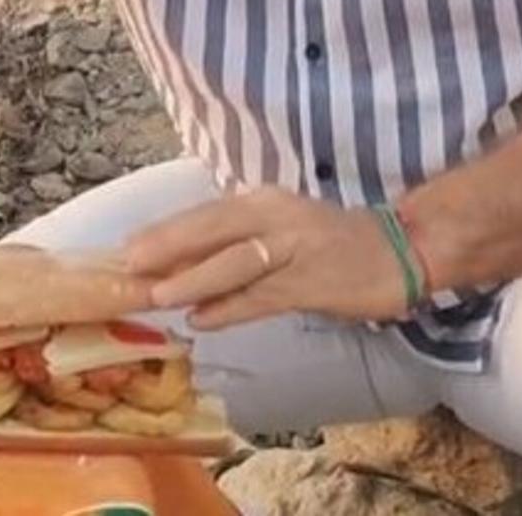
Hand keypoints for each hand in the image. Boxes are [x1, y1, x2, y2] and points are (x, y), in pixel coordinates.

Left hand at [125, 187, 408, 329]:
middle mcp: (274, 218)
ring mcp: (294, 250)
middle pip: (213, 230)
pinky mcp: (312, 283)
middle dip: (169, 247)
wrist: (396, 250)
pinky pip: (263, 298)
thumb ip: (233, 242)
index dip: (164, 231)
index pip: (204, 215)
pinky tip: (203, 320)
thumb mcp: (277, 230)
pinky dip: (231, 309)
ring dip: (195, 279)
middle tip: (130, 266)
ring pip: (236, 264)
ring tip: (159, 295)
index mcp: (261, 201)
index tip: (126, 248)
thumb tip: (177, 262)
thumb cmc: (326, 240)